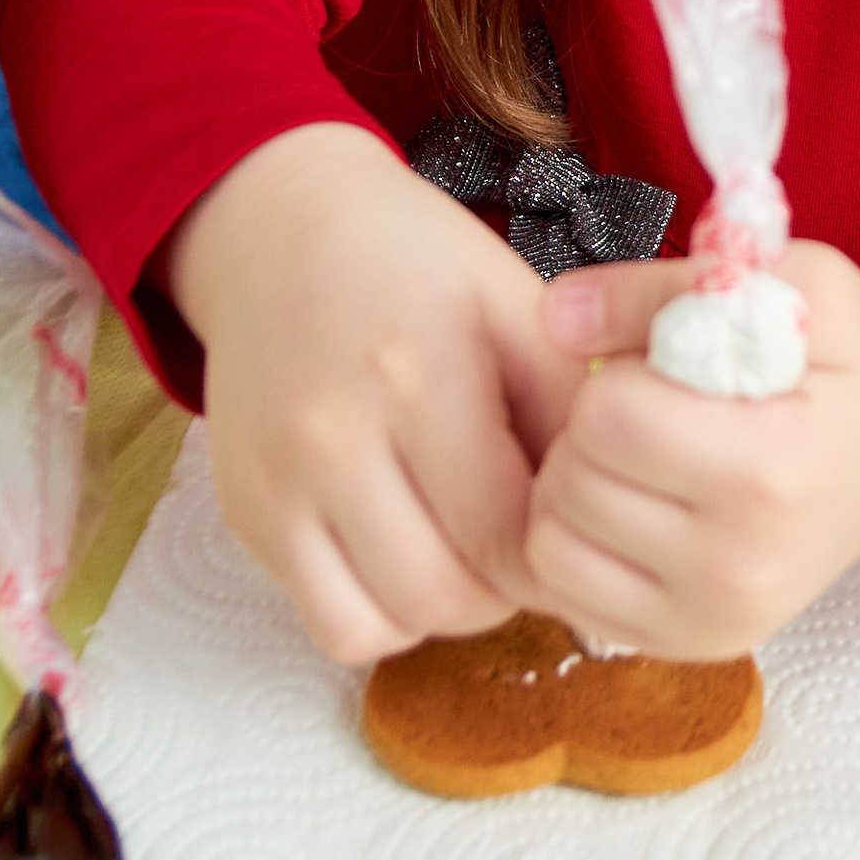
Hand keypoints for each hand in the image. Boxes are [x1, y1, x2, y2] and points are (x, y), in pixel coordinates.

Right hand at [164, 123, 588, 666]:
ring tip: (461, 547)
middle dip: (501, 590)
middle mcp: (331, 438)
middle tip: (518, 542)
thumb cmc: (416, 264)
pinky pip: (325, 621)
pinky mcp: (246, 514)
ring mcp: (276, 484)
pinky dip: (375, 611)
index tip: (571, 527)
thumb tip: (614, 512)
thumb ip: (571, 409)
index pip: (507, 538)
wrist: (280, 230)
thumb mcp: (516, 306)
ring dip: (437, 609)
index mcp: (417, 377)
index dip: (556, 553)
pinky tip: (403, 549)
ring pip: (378, 629)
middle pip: (444, 597)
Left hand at [523, 239, 859, 657]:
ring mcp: (716, 618)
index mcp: (775, 469)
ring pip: (550, 544)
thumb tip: (557, 315)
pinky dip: (579, 542)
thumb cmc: (849, 359)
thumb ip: (663, 288)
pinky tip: (633, 505)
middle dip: (595, 428)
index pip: (610, 416)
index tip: (668, 369)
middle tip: (656, 410)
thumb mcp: (789, 281)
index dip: (621, 372)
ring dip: (575, 485)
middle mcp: (744, 565)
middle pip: (571, 481)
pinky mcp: (690, 646)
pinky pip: (566, 593)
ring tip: (640, 456)